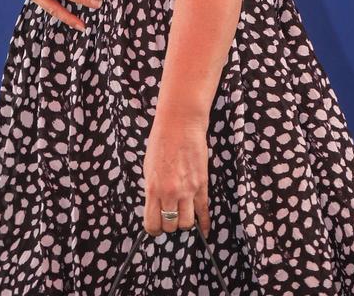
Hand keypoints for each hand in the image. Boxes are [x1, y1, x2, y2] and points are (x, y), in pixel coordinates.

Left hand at [143, 112, 209, 237]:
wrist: (180, 123)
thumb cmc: (161, 141)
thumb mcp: (148, 168)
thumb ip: (152, 189)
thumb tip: (156, 206)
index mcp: (153, 188)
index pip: (152, 223)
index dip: (154, 229)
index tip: (156, 226)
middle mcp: (170, 193)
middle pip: (170, 226)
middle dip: (169, 225)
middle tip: (169, 217)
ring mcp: (187, 190)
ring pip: (186, 223)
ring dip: (184, 223)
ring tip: (182, 215)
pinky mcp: (202, 184)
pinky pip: (203, 211)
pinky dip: (204, 224)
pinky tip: (204, 230)